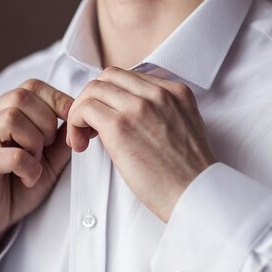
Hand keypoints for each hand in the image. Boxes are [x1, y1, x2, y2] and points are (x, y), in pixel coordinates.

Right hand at [0, 79, 72, 271]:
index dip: (58, 100)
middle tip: (48, 147)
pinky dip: (30, 168)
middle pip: (21, 97)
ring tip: (36, 161)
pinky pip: (13, 155)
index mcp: (2, 112)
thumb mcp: (49, 158)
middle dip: (47, 122)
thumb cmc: (19, 185)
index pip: (31, 86)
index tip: (72, 124)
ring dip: (35, 142)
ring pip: (12, 119)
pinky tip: (29, 179)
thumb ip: (62, 136)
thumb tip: (80, 116)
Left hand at [67, 67, 215, 221]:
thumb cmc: (187, 174)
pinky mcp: (120, 126)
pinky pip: (84, 109)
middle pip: (108, 77)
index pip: (129, 77)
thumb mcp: (183, 128)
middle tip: (89, 127)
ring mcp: (138, 107)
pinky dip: (75, 123)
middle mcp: (158, 93)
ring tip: (83, 138)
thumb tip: (125, 113)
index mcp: (175, 91)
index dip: (111, 96)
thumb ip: (161, 112)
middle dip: (92, 98)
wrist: (196, 195)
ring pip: (93, 90)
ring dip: (80, 111)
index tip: (106, 118)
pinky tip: (81, 144)